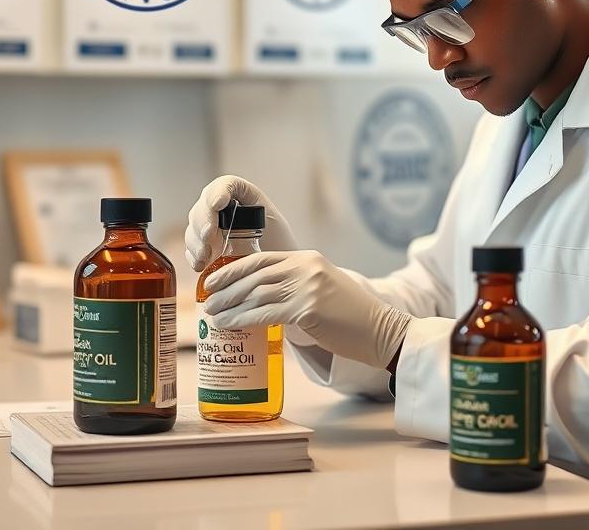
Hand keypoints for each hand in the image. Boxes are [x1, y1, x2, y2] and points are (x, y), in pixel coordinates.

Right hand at [184, 175, 297, 271]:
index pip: (225, 185)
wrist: (279, 271)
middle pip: (204, 205)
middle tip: (209, 236)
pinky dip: (193, 256)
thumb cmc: (280, 244)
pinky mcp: (204, 247)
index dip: (218, 191)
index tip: (218, 204)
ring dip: (196, 241)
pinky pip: (192, 248)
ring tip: (204, 256)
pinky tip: (200, 265)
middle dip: (203, 221)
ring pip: (194, 226)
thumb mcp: (275, 225)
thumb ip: (260, 216)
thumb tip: (242, 219)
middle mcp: (222, 208)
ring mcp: (211, 226)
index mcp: (241, 195)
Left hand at [202, 250, 411, 368]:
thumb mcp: (323, 289)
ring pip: (256, 295)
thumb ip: (295, 286)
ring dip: (230, 307)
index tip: (213, 281)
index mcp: (307, 259)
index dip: (234, 269)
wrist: (381, 331)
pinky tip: (229, 326)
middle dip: (226, 289)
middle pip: (255, 275)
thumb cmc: (351, 317)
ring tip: (213, 317)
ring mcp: (307, 287)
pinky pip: (265, 314)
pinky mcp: (308, 309)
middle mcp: (305, 267)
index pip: (262, 259)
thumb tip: (259, 299)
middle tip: (207, 302)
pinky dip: (243, 320)